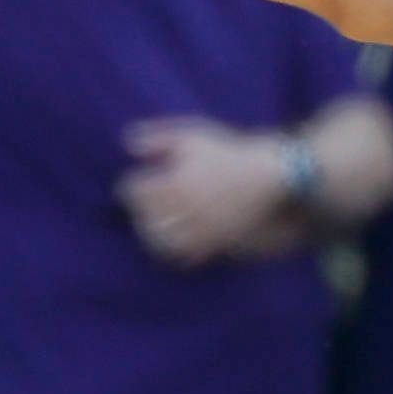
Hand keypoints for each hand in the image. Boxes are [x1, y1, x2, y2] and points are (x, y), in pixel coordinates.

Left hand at [115, 118, 293, 263]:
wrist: (265, 177)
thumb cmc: (225, 153)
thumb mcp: (191, 137)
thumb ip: (157, 138)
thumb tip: (127, 143)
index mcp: (176, 183)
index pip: (135, 191)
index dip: (130, 186)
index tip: (133, 183)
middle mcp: (185, 210)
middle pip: (144, 218)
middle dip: (138, 211)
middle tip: (140, 205)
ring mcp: (199, 229)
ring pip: (161, 240)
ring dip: (149, 233)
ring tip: (150, 224)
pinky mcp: (213, 242)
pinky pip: (184, 256)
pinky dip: (170, 251)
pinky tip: (169, 240)